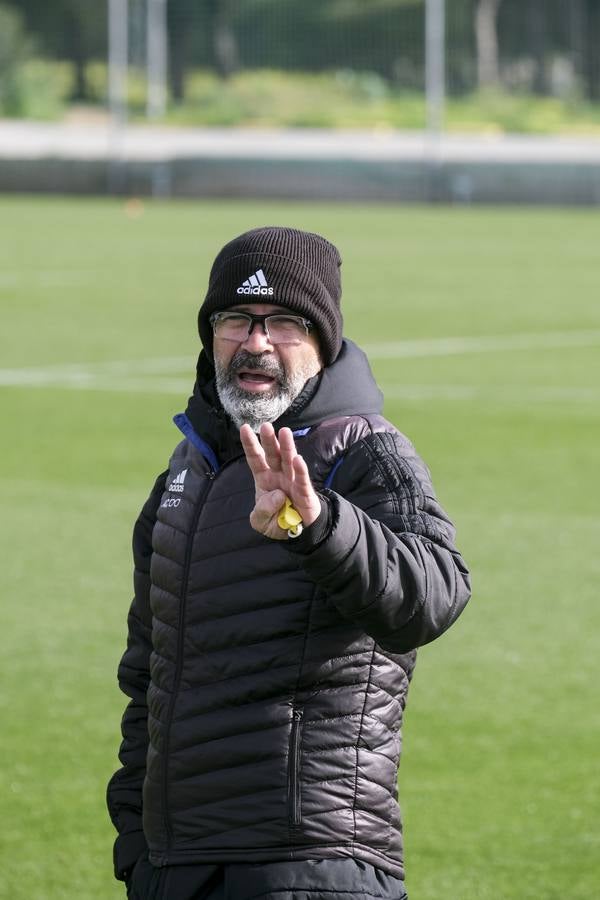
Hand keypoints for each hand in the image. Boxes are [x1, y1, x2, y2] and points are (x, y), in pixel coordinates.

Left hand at [240, 422, 320, 539]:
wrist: (298, 532)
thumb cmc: (277, 520)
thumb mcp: (260, 521)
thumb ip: (262, 511)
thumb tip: (277, 495)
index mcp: (264, 479)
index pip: (255, 459)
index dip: (250, 444)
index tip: (244, 428)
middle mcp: (278, 476)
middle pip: (273, 455)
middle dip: (269, 440)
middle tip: (266, 425)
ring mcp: (292, 481)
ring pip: (289, 461)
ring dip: (287, 447)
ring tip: (284, 432)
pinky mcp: (305, 492)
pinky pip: (302, 480)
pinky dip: (301, 470)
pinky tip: (298, 460)